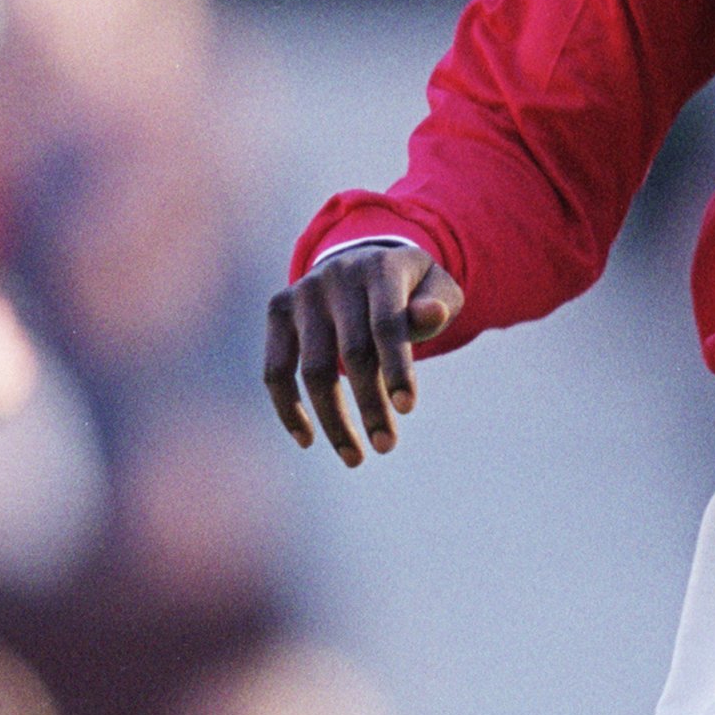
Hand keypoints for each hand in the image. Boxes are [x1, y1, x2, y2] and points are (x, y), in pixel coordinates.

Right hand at [264, 244, 462, 466]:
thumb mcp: (437, 290)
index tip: (406, 409)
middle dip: (370, 405)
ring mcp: (304, 293)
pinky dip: (288, 408)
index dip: (397, 368)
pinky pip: (276, 369)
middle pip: (352, 352)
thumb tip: (432, 315)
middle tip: (386, 446)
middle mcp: (337, 276)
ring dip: (333, 419)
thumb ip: (438, 305)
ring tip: (355, 457)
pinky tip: (307, 439)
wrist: (362, 258)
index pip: (387, 325)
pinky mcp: (279, 310)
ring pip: (313, 369)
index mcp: (381, 269)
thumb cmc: (410, 290)